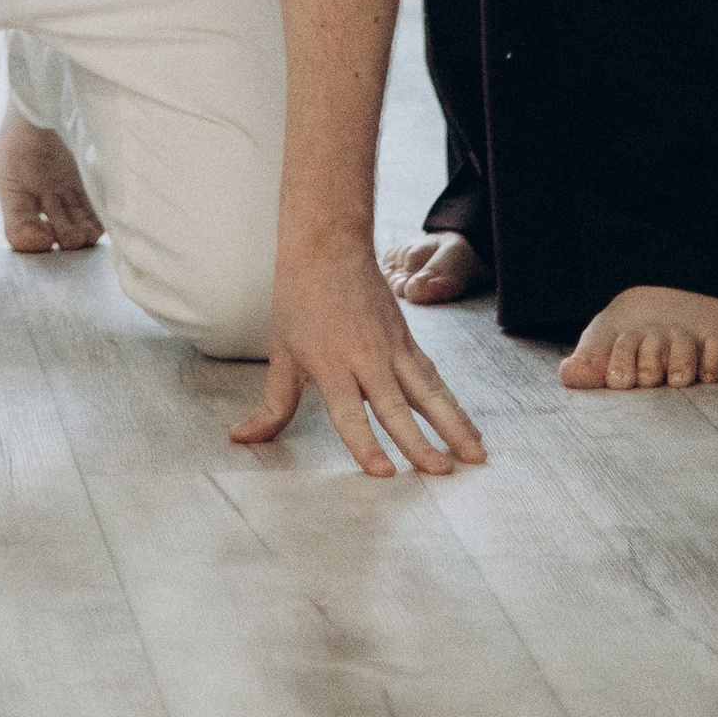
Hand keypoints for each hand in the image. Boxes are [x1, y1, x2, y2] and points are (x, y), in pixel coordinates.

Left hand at [231, 245, 485, 476]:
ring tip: (476, 457)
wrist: (327, 243)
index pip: (350, 414)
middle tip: (441, 473)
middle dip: (420, 443)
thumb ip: (272, 405)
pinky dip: (454, 404)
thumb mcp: (281, 352)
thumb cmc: (299, 298)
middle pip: (396, 407)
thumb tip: (241, 439)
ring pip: (428, 392)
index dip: (366, 445)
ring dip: (454, 425)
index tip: (384, 473)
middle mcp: (366, 357)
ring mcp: (392, 347)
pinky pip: (434, 377)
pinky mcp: (407, 340)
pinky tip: (469, 428)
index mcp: (330, 364)